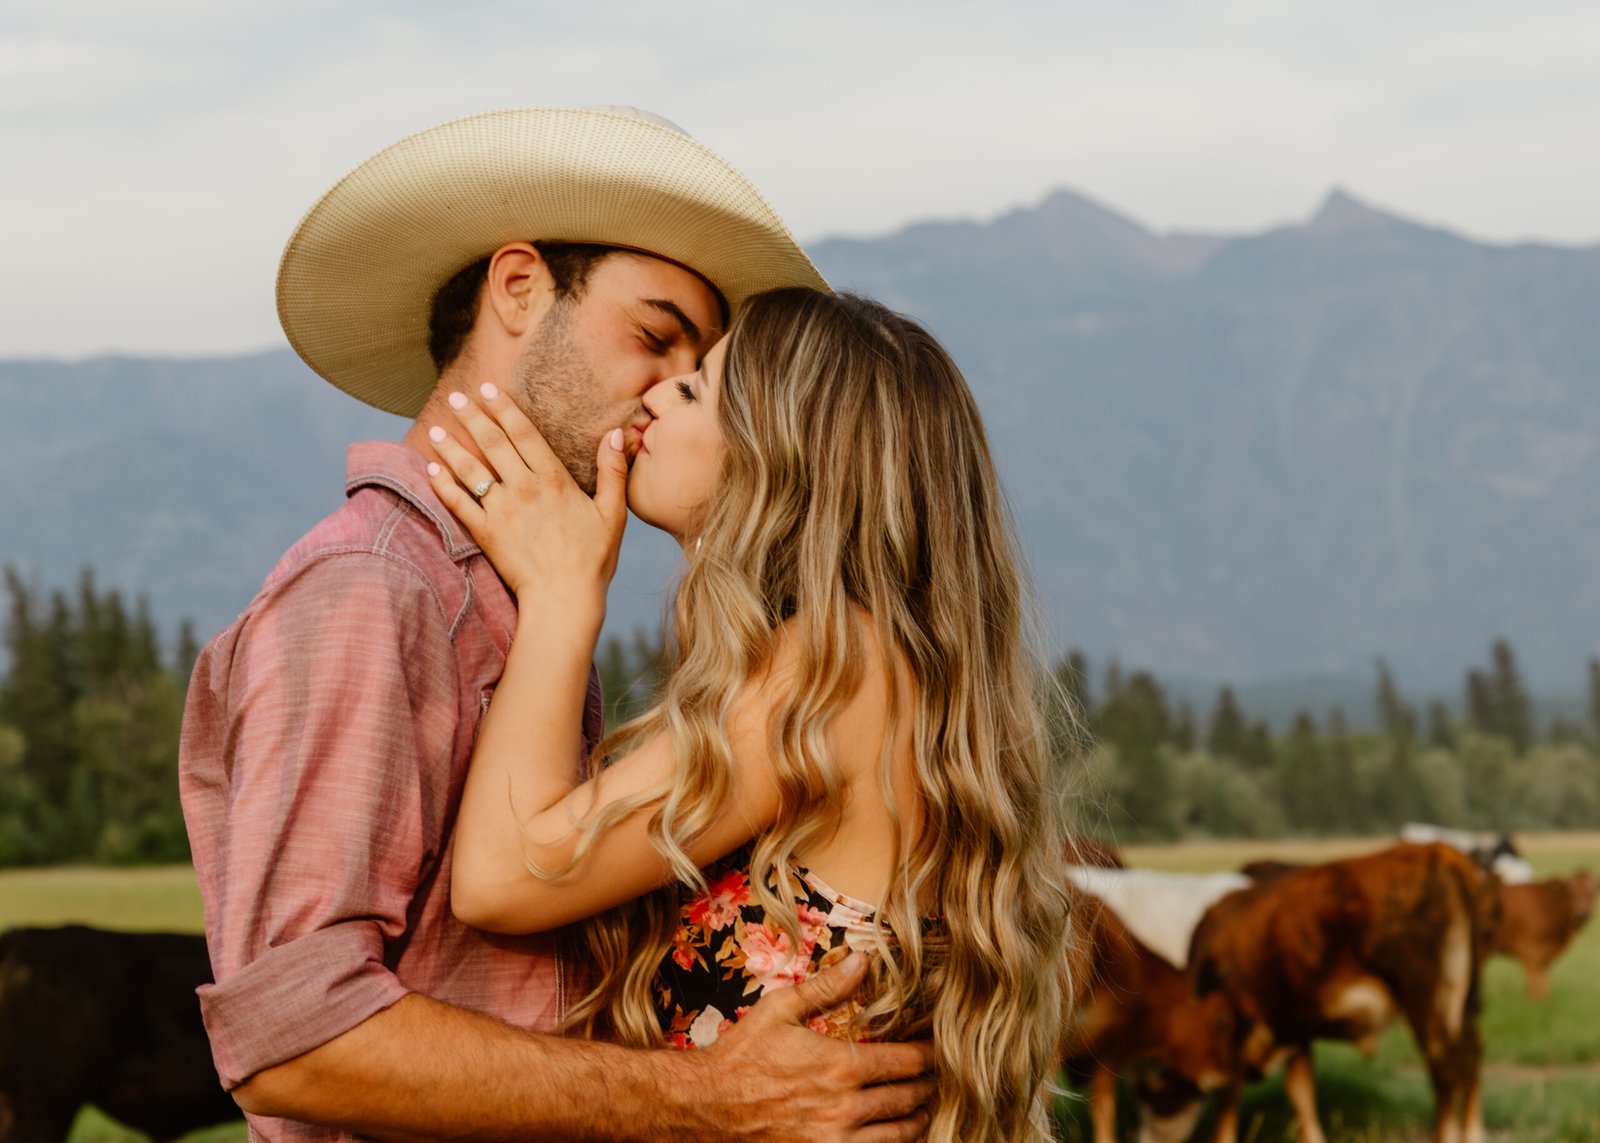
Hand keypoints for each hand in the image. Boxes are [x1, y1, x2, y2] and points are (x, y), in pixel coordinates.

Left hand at [427, 384, 627, 609]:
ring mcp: (502, 511)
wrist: (564, 599)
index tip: (487, 389)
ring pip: (471, 470)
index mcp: (554, 480)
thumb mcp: (613, 514)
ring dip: (451, 446)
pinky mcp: (486, 533)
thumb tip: (614, 435)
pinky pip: (459, 504)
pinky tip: (431, 470)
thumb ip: (612, 472)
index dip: (504, 408)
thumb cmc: (592, 559)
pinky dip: (443, 485)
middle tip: (454, 396)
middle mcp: (525, 488)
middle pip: (493, 443)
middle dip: (472, 417)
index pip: (524, 434)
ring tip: (435, 428)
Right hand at [686, 952, 934, 1141]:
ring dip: (917, 1119)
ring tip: (924, 1107)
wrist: (705, 1105)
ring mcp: (835, 1141)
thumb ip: (826, 987)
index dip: (929, 1054)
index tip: (938, 1048)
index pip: (907, 1061)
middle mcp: (846, 1108)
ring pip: (898, 1135)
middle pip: (908, 1098)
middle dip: (927, 1085)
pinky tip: (894, 1135)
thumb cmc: (741, 1056)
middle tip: (939, 1076)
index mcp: (841, 1065)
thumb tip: (863, 960)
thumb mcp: (780, 1010)